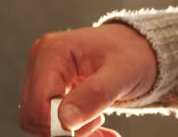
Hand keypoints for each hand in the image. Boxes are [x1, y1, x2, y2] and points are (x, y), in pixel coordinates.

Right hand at [19, 23, 157, 136]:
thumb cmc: (134, 53)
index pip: (38, 104)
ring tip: (102, 132)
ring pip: (43, 121)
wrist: (142, 49)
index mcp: (53, 52)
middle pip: (35, 115)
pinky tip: (99, 132)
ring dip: (72, 132)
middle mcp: (43, 62)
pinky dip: (76, 130)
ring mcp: (46, 75)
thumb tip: (66, 119)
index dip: (60, 125)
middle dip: (66, 130)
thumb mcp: (123, 72)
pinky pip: (53, 119)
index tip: (95, 123)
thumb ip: (96, 94)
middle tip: (99, 126)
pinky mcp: (54, 88)